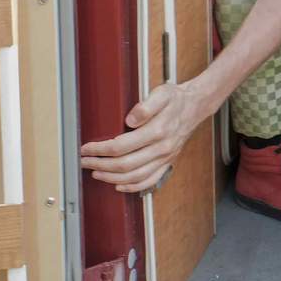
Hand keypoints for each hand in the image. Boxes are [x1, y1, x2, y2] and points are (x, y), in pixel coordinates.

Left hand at [80, 81, 208, 192]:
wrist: (196, 106)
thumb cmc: (176, 99)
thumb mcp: (161, 93)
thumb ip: (145, 106)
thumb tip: (129, 120)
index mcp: (158, 131)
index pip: (121, 146)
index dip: (100, 150)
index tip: (86, 148)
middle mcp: (162, 148)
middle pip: (125, 165)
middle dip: (100, 165)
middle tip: (84, 161)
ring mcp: (165, 157)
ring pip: (134, 176)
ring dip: (111, 177)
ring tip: (96, 172)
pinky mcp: (167, 163)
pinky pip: (149, 181)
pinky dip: (132, 187)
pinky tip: (119, 185)